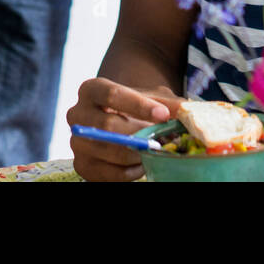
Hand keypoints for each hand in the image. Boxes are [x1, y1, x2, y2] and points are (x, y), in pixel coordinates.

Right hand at [66, 77, 182, 181]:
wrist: (121, 119)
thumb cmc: (138, 106)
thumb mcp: (153, 98)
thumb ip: (169, 104)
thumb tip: (187, 112)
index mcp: (91, 89)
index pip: (112, 95)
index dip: (138, 106)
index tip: (162, 115)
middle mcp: (76, 114)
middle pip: (107, 126)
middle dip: (139, 134)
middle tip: (161, 139)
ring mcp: (76, 142)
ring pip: (110, 152)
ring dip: (138, 153)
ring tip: (154, 150)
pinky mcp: (82, 166)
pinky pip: (110, 173)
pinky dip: (132, 171)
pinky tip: (142, 162)